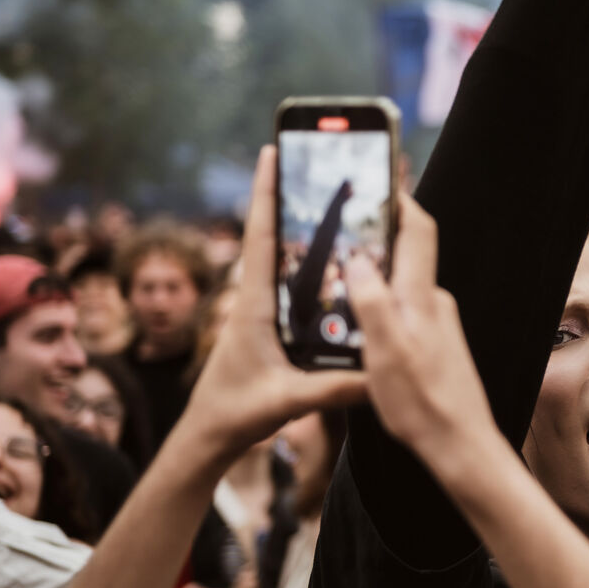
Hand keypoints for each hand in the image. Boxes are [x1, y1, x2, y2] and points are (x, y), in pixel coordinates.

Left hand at [178, 147, 367, 462]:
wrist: (210, 435)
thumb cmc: (235, 413)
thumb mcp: (284, 400)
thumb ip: (331, 389)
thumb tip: (378, 376)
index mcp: (252, 304)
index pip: (260, 237)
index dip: (266, 193)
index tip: (271, 152)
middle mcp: (257, 297)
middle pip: (277, 235)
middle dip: (294, 196)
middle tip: (317, 161)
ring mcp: (264, 309)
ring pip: (288, 257)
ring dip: (306, 226)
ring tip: (336, 196)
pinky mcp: (274, 324)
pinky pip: (296, 283)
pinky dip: (314, 262)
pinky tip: (343, 257)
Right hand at [347, 193, 495, 464]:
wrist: (461, 443)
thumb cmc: (423, 403)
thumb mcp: (385, 351)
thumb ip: (372, 302)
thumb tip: (358, 258)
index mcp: (422, 298)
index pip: (417, 231)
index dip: (400, 200)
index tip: (377, 178)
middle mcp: (434, 303)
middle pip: (407, 253)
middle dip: (377, 233)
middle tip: (342, 222)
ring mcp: (436, 323)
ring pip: (401, 284)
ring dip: (374, 272)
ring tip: (337, 271)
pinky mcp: (433, 344)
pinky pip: (402, 309)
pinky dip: (379, 304)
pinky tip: (356, 321)